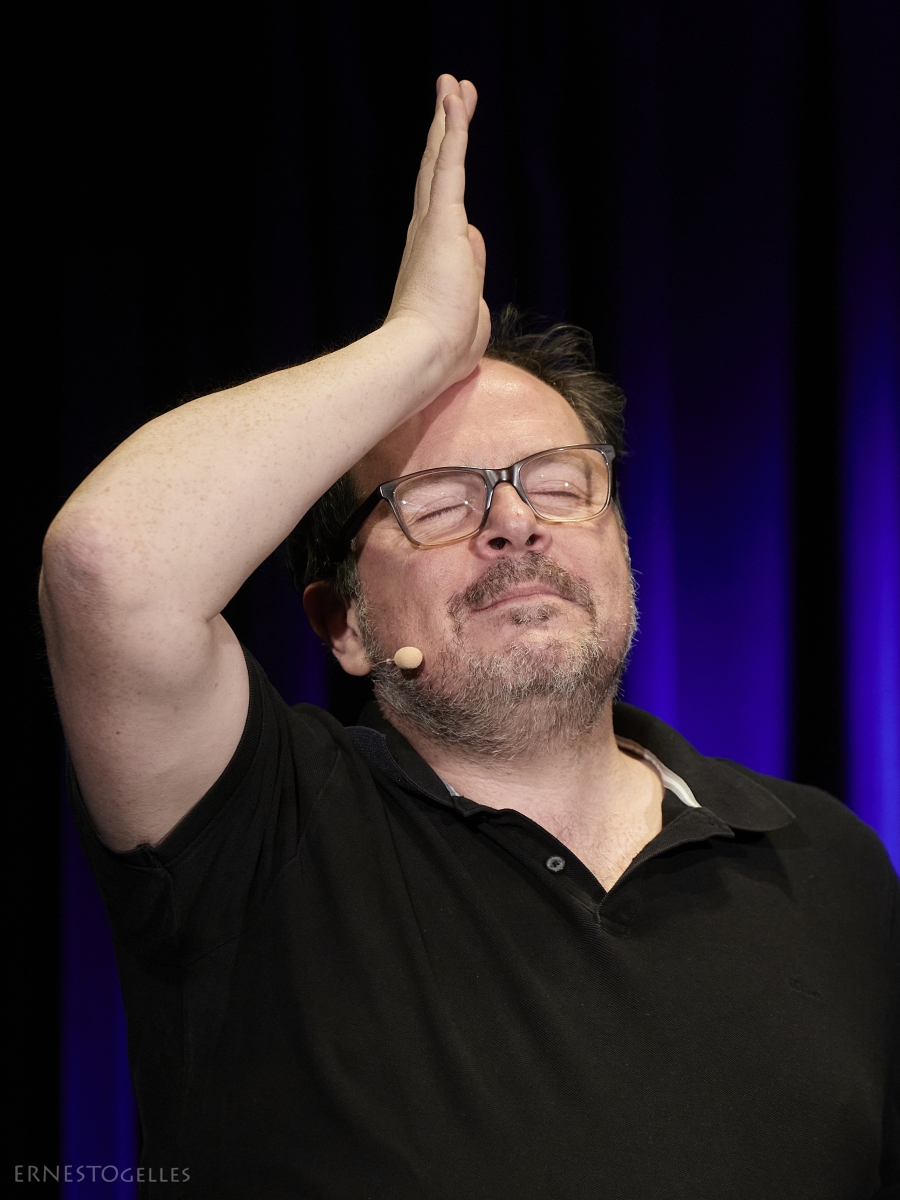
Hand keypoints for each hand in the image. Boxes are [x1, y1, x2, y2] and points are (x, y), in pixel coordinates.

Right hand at [386, 75, 490, 384]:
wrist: (425, 356)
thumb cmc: (445, 351)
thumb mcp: (470, 312)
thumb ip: (472, 277)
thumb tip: (472, 243)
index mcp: (432, 260)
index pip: (445, 210)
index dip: (449, 181)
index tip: (452, 155)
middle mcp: (425, 237)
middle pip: (437, 174)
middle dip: (444, 136)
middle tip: (450, 99)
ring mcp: (432, 226)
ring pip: (441, 160)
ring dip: (448, 120)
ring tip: (454, 85)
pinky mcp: (442, 220)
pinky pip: (449, 163)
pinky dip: (452, 129)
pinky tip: (454, 97)